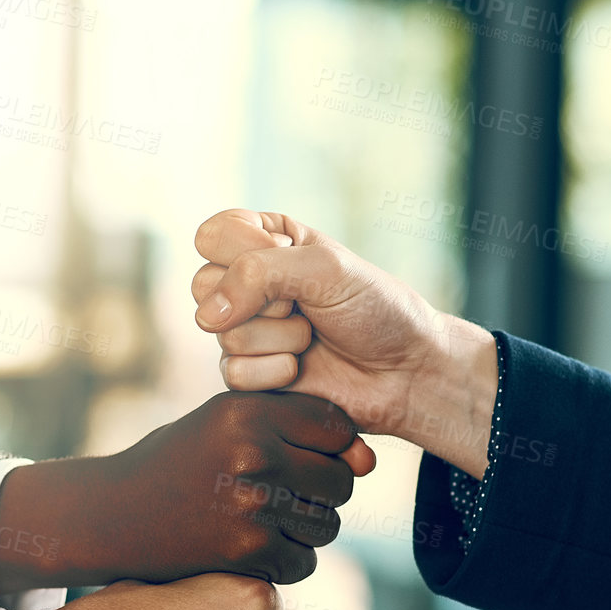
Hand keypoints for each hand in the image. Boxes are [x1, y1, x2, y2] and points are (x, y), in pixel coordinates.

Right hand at [0, 391, 373, 592]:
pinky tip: (252, 548)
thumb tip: (369, 461)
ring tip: (265, 520)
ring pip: (328, 524)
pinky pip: (304, 562)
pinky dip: (286, 561)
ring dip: (307, 529)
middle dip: (322, 493)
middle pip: (340, 480)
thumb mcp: (227, 422)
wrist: (114, 515)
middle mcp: (254, 453)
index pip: (336, 427)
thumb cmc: (181, 462)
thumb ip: (297, 428)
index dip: (331, 448)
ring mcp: (252, 505)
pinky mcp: (247, 552)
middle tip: (284, 496)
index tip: (303, 459)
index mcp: (249, 411)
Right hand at [192, 209, 499, 477]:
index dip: (246, 253)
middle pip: (206, 286)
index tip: (290, 261)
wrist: (405, 372)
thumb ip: (258, 273)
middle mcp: (248, 283)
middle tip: (305, 306)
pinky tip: (303, 369)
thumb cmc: (376, 310)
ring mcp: (247, 329)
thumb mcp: (324, 268)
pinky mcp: (250, 373)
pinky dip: (273, 372)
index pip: (213, 236)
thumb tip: (206, 316)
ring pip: (222, 333)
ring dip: (279, 338)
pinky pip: (232, 371)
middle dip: (263, 301)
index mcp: (265, 240)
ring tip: (313, 338)